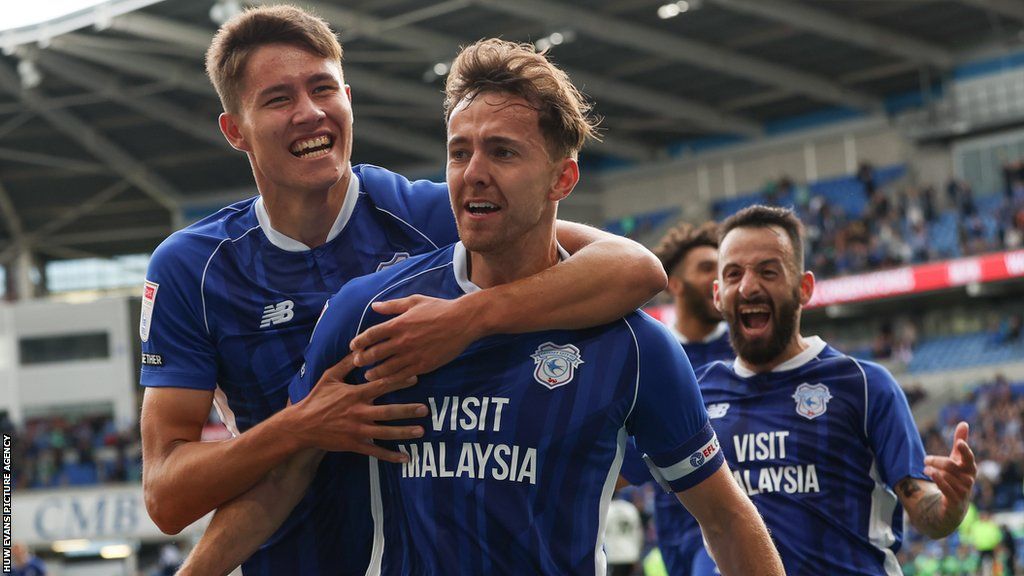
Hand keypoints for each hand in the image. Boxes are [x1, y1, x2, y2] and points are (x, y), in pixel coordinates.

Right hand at [293, 354, 426, 461]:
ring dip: (404, 432)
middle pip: (388, 411)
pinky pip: (376, 452)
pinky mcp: (354, 445)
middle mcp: (358, 412)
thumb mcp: (330, 376)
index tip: (415, 377)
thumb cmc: (317, 398)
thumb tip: (361, 348)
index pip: (381, 386)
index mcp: (355, 394)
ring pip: (385, 433)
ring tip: (421, 431)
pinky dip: (391, 456)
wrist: (301, 426)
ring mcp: (357, 430)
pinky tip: (406, 458)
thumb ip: (347, 363)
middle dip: (408, 410)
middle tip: (425, 409)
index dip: (399, 381)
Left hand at [349, 295, 483, 380]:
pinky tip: (386, 380)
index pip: (371, 335)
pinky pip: (402, 376)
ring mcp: (412, 355)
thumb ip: (392, 305)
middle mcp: (402, 341)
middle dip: (362, 359)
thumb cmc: (439, 308)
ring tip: (367, 375)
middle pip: (374, 353)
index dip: (359, 341)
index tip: (353, 346)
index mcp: (398, 324)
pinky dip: (392, 379)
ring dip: (374, 372)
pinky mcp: (423, 365)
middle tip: (357, 362)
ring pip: (386, 368)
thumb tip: (375, 306)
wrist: (462, 321)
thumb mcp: (414, 301)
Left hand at [924, 421, 976, 520]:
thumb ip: (960, 442)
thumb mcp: (957, 460)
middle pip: (951, 466)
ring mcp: (963, 492)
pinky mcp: (955, 501)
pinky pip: (946, 488)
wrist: (954, 507)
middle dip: (936, 460)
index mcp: (970, 469)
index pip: (969, 458)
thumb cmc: (956, 478)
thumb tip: (964, 423)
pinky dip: (938, 479)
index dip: (965, 450)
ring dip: (934, 470)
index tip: (959, 443)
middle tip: (925, 459)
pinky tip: (929, 472)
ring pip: (947, 476)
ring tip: (926, 468)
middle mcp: (969, 480)